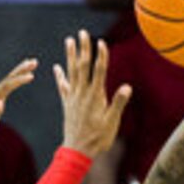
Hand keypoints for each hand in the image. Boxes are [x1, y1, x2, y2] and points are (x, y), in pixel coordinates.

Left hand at [0, 59, 37, 162]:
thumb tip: (0, 102)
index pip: (7, 86)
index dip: (19, 80)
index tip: (32, 75)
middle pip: (7, 80)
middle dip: (21, 70)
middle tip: (34, 61)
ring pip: (6, 84)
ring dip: (17, 75)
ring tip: (28, 68)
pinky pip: (3, 91)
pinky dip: (11, 85)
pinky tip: (13, 84)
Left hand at [52, 31, 132, 158]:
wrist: (77, 152)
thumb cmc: (98, 139)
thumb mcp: (112, 123)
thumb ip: (118, 104)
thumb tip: (127, 87)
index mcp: (95, 96)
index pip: (99, 71)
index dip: (101, 56)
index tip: (101, 42)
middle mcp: (82, 94)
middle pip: (83, 67)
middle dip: (83, 49)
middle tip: (82, 32)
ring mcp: (73, 98)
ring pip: (71, 72)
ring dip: (70, 56)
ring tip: (69, 40)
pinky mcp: (67, 104)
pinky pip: (63, 87)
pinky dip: (60, 76)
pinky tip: (56, 67)